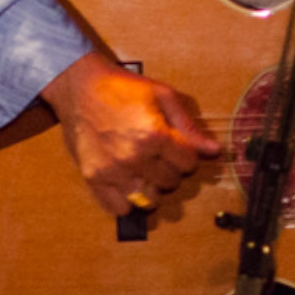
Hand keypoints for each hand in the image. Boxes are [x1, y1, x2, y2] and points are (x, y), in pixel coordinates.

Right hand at [39, 52, 220, 215]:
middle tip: (163, 156)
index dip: (188, 156)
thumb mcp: (164, 97)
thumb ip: (189, 128)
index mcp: (154, 135)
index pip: (188, 164)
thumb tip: (213, 150)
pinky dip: (128, 201)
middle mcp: (132, 157)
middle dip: (172, 170)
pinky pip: (118, 207)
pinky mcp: (92, 178)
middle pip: (170, 182)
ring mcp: (111, 171)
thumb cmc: (124, 88)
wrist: (81, 87)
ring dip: (154, 188)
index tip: (180, 148)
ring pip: (148, 199)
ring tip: (149, 171)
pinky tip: (130, 183)